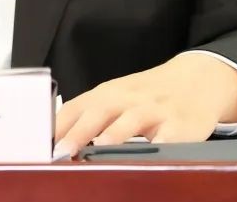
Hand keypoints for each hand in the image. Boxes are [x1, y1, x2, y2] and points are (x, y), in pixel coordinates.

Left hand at [53, 52, 236, 156]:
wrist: (197, 79)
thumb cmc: (147, 95)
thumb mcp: (115, 99)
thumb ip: (89, 119)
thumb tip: (54, 144)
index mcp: (107, 94)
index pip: (74, 107)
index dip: (56, 126)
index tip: (39, 146)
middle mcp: (128, 98)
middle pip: (99, 111)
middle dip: (79, 131)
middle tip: (61, 152)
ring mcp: (154, 110)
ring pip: (132, 119)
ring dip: (115, 134)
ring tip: (99, 151)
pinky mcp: (180, 124)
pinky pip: (168, 135)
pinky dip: (158, 146)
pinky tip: (148, 157)